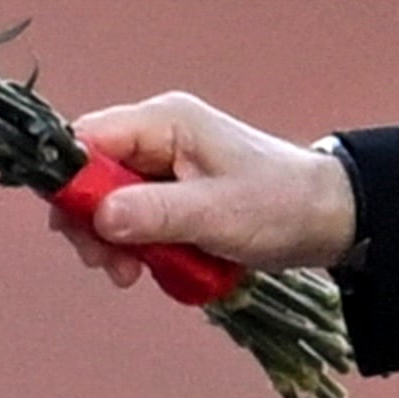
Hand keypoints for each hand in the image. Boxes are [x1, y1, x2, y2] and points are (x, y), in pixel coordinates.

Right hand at [54, 94, 358, 284]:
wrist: (328, 218)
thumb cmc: (280, 205)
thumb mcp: (217, 213)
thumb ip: (155, 214)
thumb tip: (99, 216)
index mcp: (164, 122)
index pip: (87, 139)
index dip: (70, 183)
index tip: (76, 230)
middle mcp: (156, 138)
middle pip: (90, 176)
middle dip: (92, 224)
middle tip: (110, 266)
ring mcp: (162, 167)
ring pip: (108, 204)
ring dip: (114, 243)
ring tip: (134, 275)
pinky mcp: (171, 195)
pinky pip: (133, 220)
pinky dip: (137, 247)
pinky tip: (154, 268)